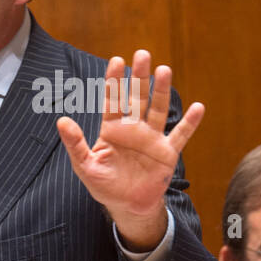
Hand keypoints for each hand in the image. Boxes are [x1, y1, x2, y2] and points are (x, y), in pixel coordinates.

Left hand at [56, 49, 204, 251]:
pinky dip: (190, 123)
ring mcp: (152, 139)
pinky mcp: (167, 153)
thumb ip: (75, 143)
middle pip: (138, 98)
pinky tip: (199, 107)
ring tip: (164, 70)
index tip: (116, 60)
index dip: (114, 81)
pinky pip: (180, 135)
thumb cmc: (104, 184)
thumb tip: (61, 121)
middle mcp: (134, 128)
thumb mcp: (85, 165)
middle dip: (139, 77)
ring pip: (158, 110)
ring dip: (162, 91)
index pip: (113, 100)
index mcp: (113, 129)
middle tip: (142, 54)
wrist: (128, 206)